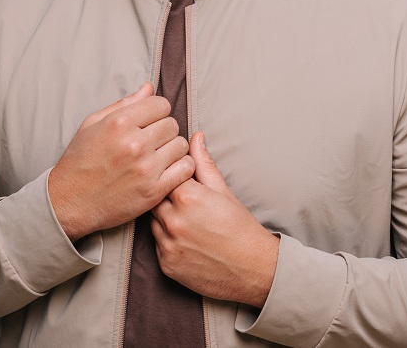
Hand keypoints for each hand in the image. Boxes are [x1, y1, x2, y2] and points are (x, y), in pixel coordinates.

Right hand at [48, 82, 194, 240]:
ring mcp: (145, 168)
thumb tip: (149, 87)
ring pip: (181, 145)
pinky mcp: (153, 191)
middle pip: (172, 124)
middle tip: (153, 141)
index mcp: (119, 122)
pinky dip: (181, 168)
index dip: (157, 111)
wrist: (68, 202)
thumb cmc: (79, 161)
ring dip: (173, 149)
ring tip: (159, 156)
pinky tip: (168, 170)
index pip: (161, 104)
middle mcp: (134, 143)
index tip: (150, 122)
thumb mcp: (92, 124)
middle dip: (164, 130)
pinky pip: (185, 169)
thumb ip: (124, 104)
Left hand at [151, 132, 278, 307]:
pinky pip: (156, 245)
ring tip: (185, 220)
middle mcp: (173, 220)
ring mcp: (168, 245)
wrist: (253, 269)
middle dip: (165, 196)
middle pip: (154, 197)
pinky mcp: (166, 265)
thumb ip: (203, 162)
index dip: (172, 175)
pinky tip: (185, 238)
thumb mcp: (222, 190)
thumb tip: (195, 136)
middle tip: (183, 200)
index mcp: (187, 196)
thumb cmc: (239, 226)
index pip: (165, 174)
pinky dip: (166, 240)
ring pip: (153, 221)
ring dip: (163, 218)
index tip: (180, 178)